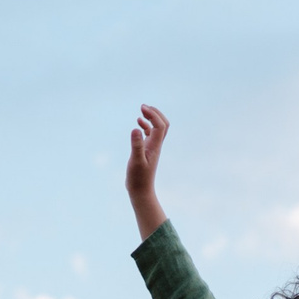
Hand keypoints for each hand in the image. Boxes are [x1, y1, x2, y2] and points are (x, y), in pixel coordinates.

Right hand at [126, 105, 168, 237]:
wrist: (141, 191)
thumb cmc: (138, 178)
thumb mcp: (135, 161)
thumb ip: (136, 145)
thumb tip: (137, 128)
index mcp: (155, 146)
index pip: (159, 125)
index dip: (153, 115)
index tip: (142, 108)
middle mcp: (156, 146)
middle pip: (163, 125)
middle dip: (156, 113)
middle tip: (144, 107)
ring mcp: (152, 148)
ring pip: (157, 129)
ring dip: (151, 118)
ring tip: (141, 111)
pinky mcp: (147, 151)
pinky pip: (149, 135)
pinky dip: (145, 126)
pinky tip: (138, 124)